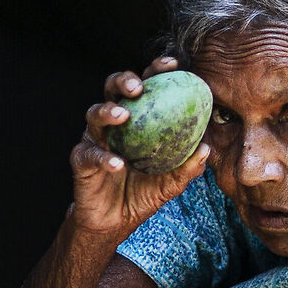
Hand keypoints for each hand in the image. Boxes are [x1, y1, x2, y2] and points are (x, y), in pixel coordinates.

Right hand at [72, 57, 211, 239]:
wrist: (114, 223)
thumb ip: (187, 168)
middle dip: (124, 80)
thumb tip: (206, 149)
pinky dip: (103, 157)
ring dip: (107, 111)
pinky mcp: (81, 160)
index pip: (145, 87)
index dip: (156, 71)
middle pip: (113, 89)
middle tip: (139, 86)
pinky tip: (117, 163)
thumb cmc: (141, 195)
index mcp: (136, 120)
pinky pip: (89, 154)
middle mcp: (113, 124)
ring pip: (94, 114)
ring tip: (123, 115)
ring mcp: (94, 139)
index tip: (173, 64)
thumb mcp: (170, 183)